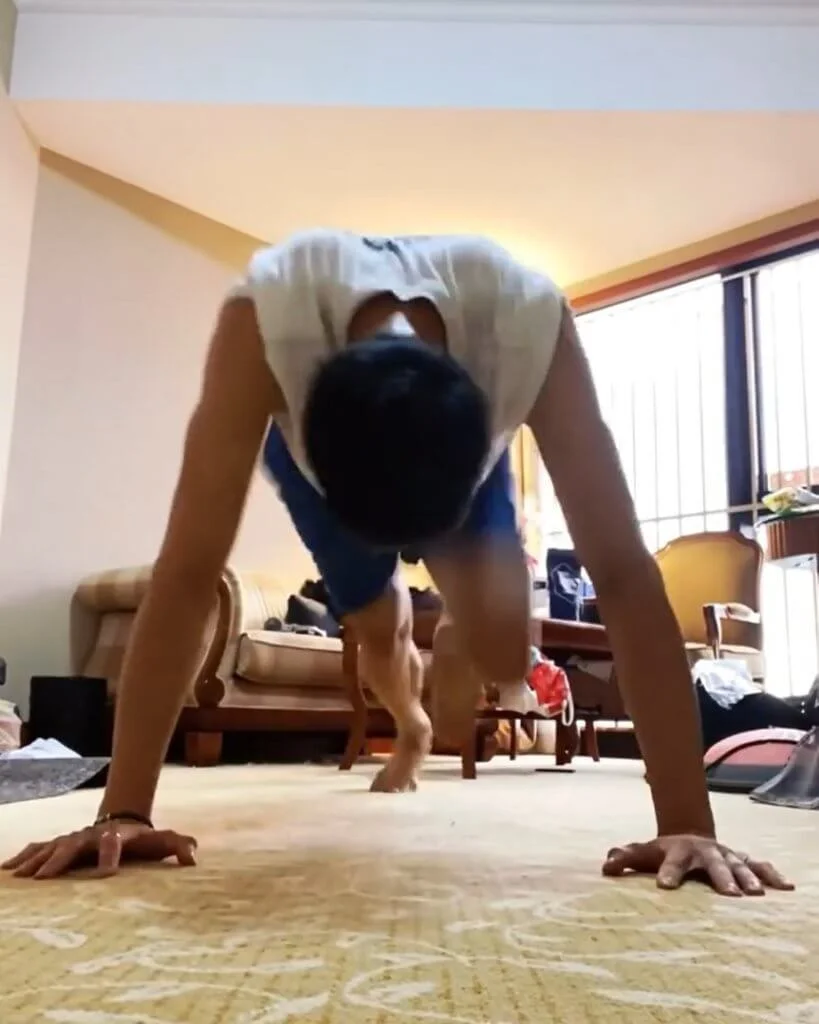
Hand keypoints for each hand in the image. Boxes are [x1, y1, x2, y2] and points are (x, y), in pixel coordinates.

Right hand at [1, 821, 197, 879]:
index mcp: (117, 836)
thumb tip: (193, 859)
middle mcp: (91, 835)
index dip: (110, 855)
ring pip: (52, 846)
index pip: (113, 843)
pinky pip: (40, 848)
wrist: (125, 820)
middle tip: (44, 878)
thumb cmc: (145, 839)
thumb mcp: (164, 841)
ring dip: (36, 861)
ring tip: (20, 877)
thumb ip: (181, 847)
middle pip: (73, 844)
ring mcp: (75, 838)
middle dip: (59, 859)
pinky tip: (7, 870)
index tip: (107, 873)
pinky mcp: (62, 844)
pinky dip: (24, 856)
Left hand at [602, 835, 793, 896]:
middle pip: (713, 864)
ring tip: (756, 895)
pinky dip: (772, 874)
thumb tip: (606, 864)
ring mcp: (725, 855)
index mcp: (678, 851)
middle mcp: (704, 852)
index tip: (664, 887)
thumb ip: (626, 858)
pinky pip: (759, 866)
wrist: (689, 833)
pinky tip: (786, 886)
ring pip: (739, 865)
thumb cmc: (664, 851)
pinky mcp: (741, 860)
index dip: (667, 873)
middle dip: (721, 877)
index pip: (671, 862)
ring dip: (748, 879)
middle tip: (729, 895)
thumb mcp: (644, 852)